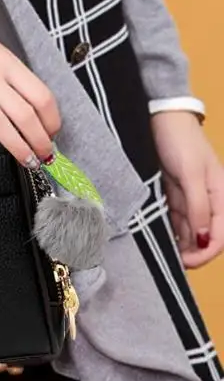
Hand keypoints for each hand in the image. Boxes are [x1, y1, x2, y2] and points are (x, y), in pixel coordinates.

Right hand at [0, 16, 60, 166]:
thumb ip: (11, 75)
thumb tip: (33, 106)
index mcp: (4, 61)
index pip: (40, 95)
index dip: (51, 120)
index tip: (52, 133)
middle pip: (23, 114)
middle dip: (38, 141)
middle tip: (43, 155)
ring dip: (16, 147)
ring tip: (25, 159)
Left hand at [152, 111, 223, 268]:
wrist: (164, 117)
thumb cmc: (180, 141)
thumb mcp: (190, 174)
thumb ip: (198, 206)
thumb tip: (204, 240)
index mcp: (222, 196)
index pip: (219, 236)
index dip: (205, 254)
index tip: (185, 263)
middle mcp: (210, 199)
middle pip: (205, 236)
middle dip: (192, 252)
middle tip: (172, 263)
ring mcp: (193, 196)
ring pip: (191, 229)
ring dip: (181, 243)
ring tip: (165, 254)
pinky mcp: (177, 191)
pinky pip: (178, 217)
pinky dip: (173, 229)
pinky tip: (163, 238)